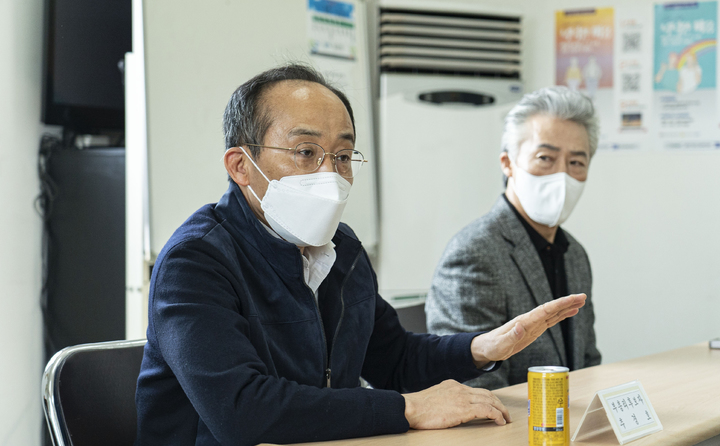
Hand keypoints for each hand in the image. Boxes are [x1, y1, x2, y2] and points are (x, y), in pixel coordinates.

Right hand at [402, 379, 510, 428]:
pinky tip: (500, 422)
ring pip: (490, 400)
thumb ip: (445, 399)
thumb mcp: (434, 398)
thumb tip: (451, 408)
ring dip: (501, 410)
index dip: (488, 398)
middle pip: (487, 393)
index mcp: (453, 385)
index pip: (476, 390)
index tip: (494, 406)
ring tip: (506, 418)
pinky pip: (487, 410)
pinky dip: (497, 416)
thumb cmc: (418, 408)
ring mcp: (463, 397)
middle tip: (505, 413)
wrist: (411, 408)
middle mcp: (460, 388)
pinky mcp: (464, 409)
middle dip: (499, 403)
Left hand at [470, 294, 586, 366]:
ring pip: (553, 313)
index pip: (545, 310)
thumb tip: (521, 326)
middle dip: (567, 302)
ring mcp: (532, 324)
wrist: (486, 348)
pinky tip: (570, 312)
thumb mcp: (500, 345)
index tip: (573, 299)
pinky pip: (550, 320)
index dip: (560, 304)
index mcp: (524, 322)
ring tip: (581, 301)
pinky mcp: (534, 329)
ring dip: (567, 306)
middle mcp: (529, 320)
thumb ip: (511, 336)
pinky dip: (561, 315)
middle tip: (583, 296)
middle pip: (551, 308)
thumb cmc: (493, 347)